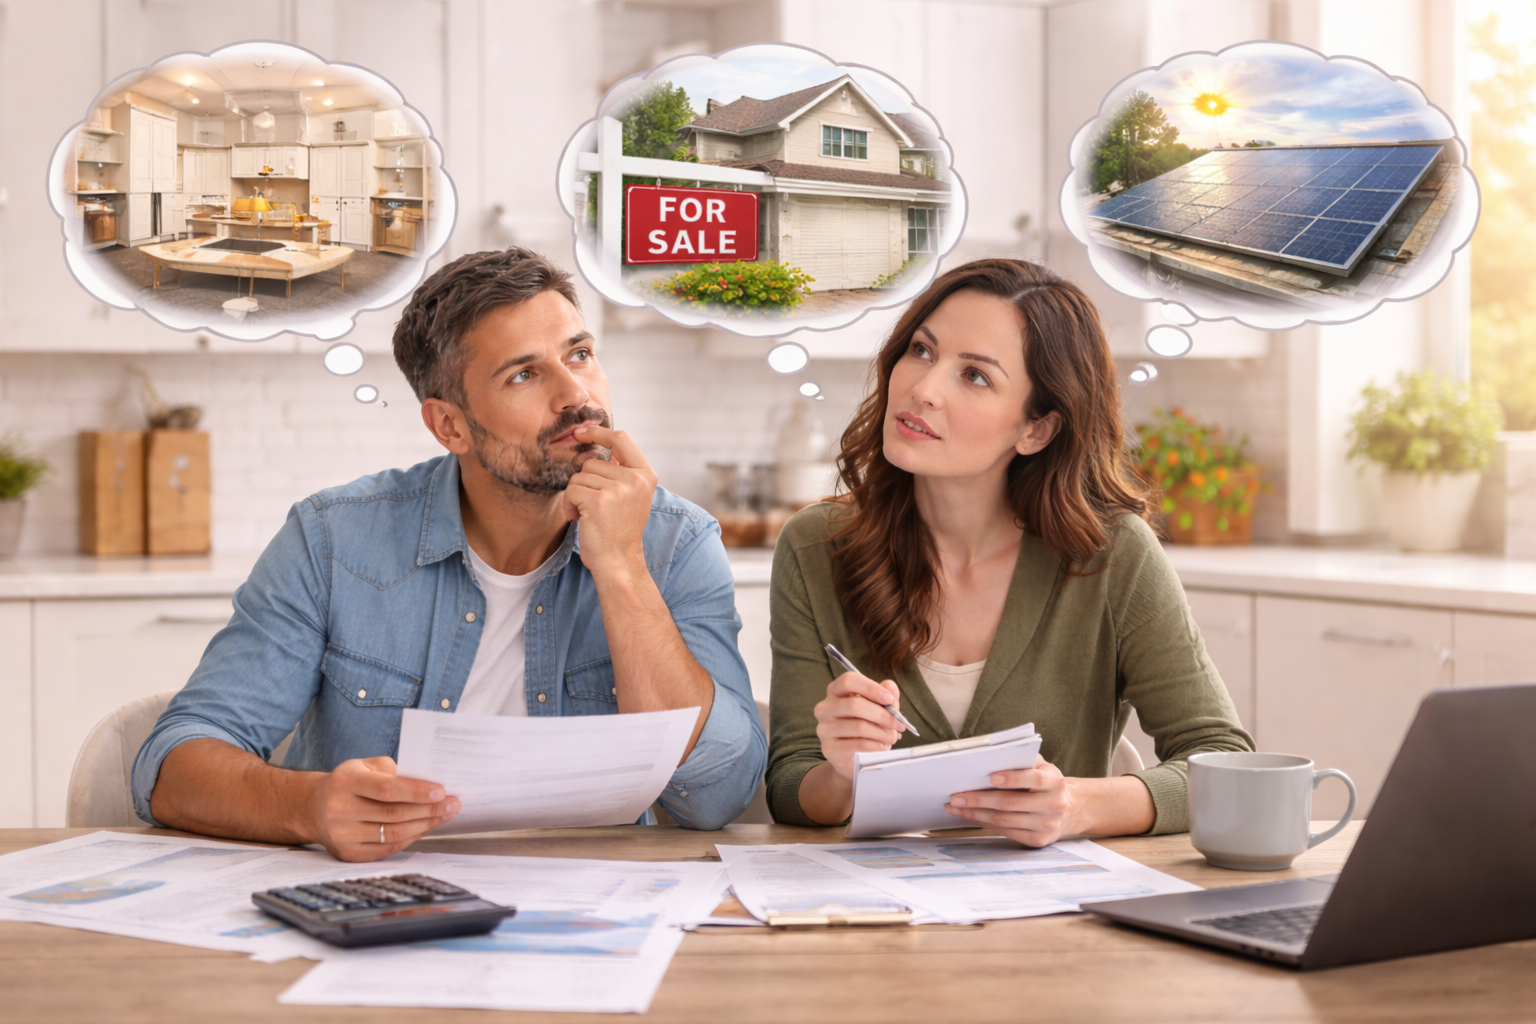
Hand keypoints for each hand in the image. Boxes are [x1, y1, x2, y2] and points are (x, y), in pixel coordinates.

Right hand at [305, 756, 459, 861]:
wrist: (312, 807)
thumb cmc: (347, 782)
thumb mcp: (363, 765)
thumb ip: (393, 770)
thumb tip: (427, 782)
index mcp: (345, 781)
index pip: (385, 789)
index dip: (416, 791)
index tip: (441, 791)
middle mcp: (340, 809)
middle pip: (393, 814)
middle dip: (429, 810)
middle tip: (453, 804)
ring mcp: (343, 835)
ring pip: (393, 834)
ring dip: (425, 825)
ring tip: (445, 815)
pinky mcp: (349, 854)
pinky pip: (387, 848)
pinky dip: (410, 838)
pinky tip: (425, 828)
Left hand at [562, 424, 656, 580]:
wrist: (619, 562)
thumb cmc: (619, 531)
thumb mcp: (631, 495)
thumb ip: (621, 471)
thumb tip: (595, 443)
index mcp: (645, 474)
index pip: (621, 439)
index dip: (597, 432)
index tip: (580, 432)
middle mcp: (635, 479)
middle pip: (592, 462)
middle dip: (584, 482)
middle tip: (594, 505)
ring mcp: (618, 488)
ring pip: (579, 476)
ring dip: (576, 495)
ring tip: (589, 514)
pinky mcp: (599, 500)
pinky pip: (571, 490)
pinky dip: (569, 505)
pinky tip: (579, 519)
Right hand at [814, 670, 907, 781]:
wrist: (853, 758)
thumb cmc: (866, 728)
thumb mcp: (879, 709)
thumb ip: (886, 696)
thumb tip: (890, 688)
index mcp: (836, 691)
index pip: (849, 681)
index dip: (871, 688)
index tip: (890, 699)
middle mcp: (825, 708)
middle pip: (855, 705)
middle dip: (883, 715)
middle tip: (899, 724)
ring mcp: (824, 728)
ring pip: (859, 726)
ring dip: (882, 732)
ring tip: (892, 737)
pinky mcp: (829, 748)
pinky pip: (857, 744)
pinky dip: (876, 745)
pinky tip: (883, 746)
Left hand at [944, 757, 1083, 846]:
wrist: (1070, 810)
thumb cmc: (1047, 783)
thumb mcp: (1044, 767)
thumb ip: (1024, 760)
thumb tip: (991, 757)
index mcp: (1055, 783)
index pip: (1034, 780)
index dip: (1013, 778)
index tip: (991, 777)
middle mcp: (1053, 805)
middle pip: (1011, 803)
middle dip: (980, 800)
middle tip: (957, 796)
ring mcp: (1045, 826)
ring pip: (1004, 820)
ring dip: (976, 814)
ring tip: (956, 807)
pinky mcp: (1037, 840)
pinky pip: (1006, 832)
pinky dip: (984, 823)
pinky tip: (969, 816)